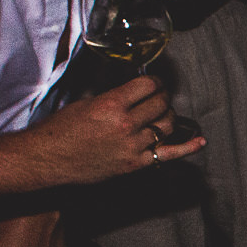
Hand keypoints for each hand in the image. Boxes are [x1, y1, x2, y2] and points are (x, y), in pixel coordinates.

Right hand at [25, 76, 204, 184]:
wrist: (45, 160)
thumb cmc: (59, 130)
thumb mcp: (85, 103)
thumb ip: (113, 98)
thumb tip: (133, 94)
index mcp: (112, 104)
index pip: (148, 86)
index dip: (154, 82)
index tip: (153, 83)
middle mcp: (126, 125)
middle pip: (161, 105)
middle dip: (162, 97)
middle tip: (158, 96)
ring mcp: (133, 146)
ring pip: (167, 126)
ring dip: (167, 117)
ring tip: (162, 114)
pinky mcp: (135, 164)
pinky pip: (169, 154)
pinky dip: (188, 147)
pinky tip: (200, 140)